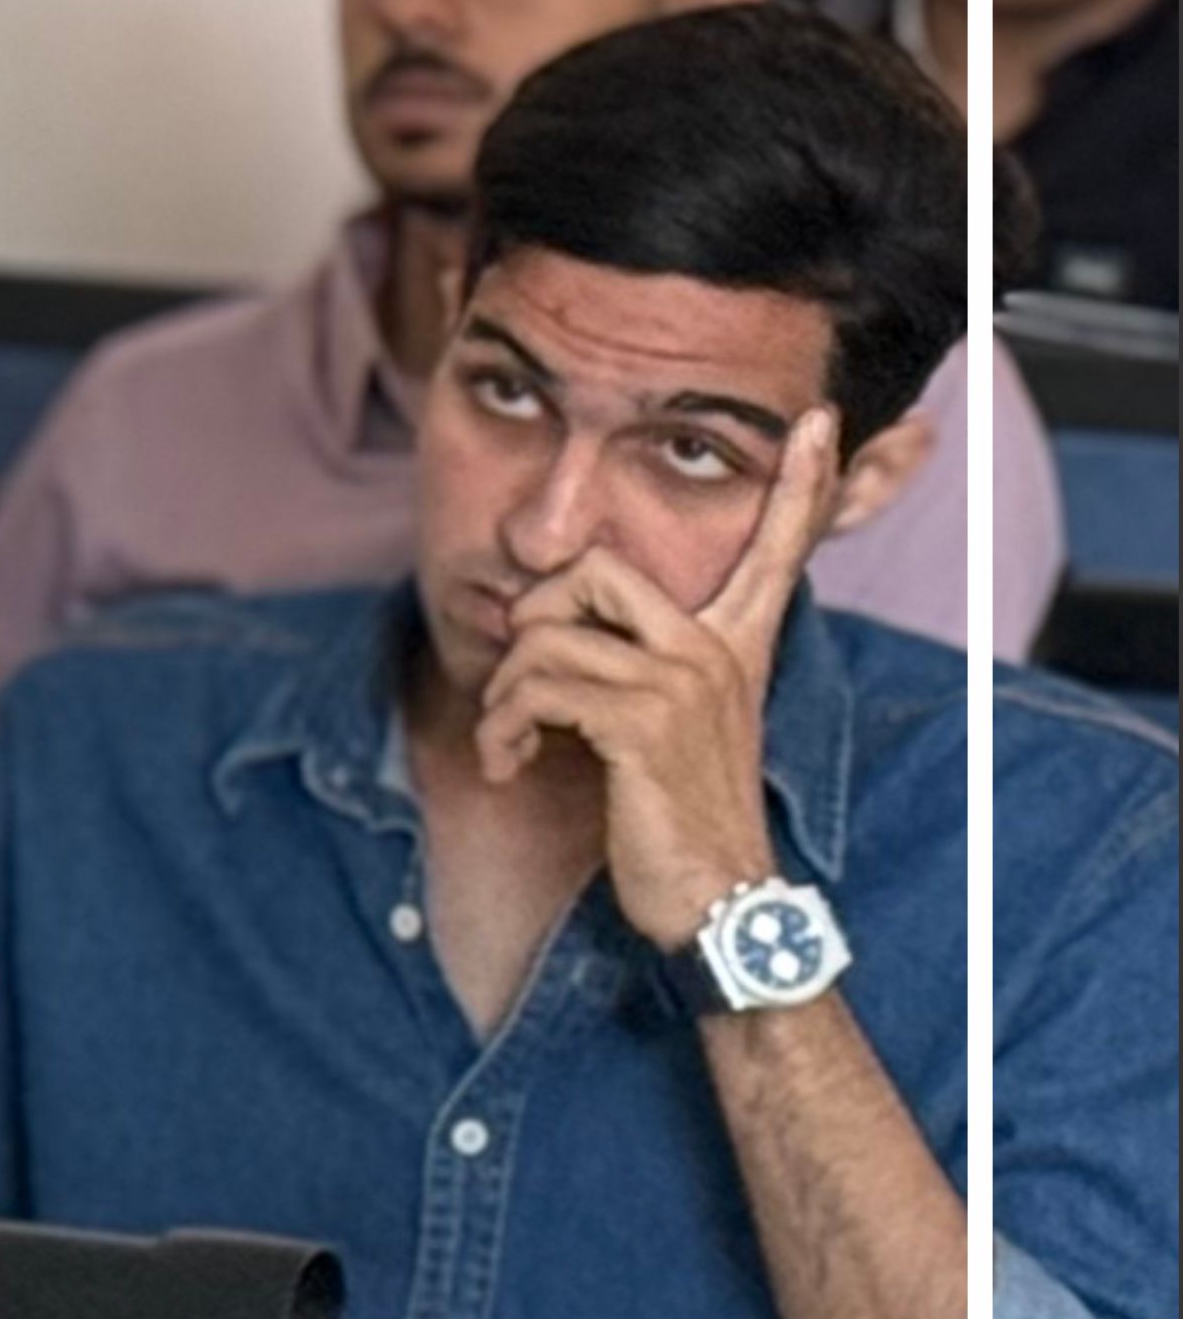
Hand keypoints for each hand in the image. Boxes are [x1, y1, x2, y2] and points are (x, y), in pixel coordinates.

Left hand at [471, 416, 822, 944]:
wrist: (718, 900)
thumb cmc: (681, 815)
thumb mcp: (672, 728)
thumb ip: (640, 669)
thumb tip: (562, 630)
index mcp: (739, 644)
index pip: (778, 547)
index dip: (803, 482)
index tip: (818, 417)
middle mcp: (719, 650)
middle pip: (596, 565)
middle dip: (532, 614)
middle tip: (520, 682)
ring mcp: (684, 683)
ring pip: (544, 635)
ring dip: (501, 694)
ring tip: (510, 738)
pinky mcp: (642, 722)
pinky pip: (534, 686)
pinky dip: (499, 726)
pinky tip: (508, 762)